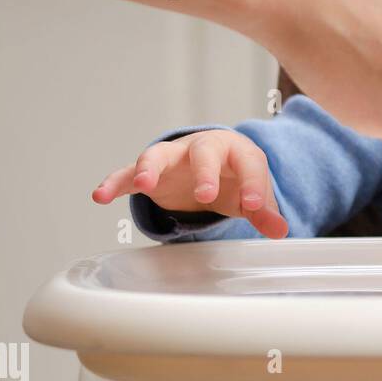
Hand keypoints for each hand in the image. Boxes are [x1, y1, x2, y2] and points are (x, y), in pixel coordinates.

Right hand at [92, 130, 289, 238]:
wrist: (212, 160)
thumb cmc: (235, 177)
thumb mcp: (252, 193)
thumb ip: (263, 212)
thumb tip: (281, 232)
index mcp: (236, 152)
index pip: (248, 164)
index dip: (252, 185)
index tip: (253, 207)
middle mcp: (204, 148)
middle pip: (204, 153)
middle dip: (204, 172)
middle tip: (205, 194)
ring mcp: (174, 158)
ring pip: (159, 156)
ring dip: (150, 169)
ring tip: (143, 186)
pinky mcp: (150, 171)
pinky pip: (127, 173)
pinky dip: (114, 183)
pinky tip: (100, 196)